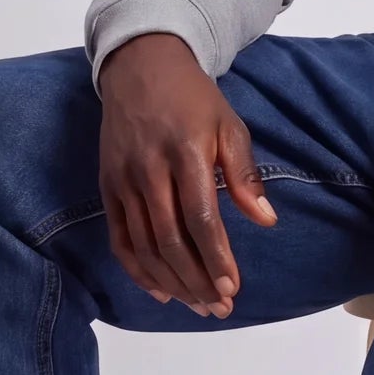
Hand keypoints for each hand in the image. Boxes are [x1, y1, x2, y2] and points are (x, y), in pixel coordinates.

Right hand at [98, 33, 275, 315]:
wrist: (140, 67)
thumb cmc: (194, 100)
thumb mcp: (230, 125)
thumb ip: (245, 175)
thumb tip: (266, 220)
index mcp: (185, 153)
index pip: (200, 218)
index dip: (216, 257)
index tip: (233, 287)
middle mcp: (149, 170)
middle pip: (170, 240)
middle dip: (197, 280)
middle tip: (219, 308)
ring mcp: (123, 180)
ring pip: (144, 245)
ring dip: (172, 282)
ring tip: (198, 306)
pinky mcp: (107, 186)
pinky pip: (119, 238)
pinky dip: (137, 269)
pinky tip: (161, 291)